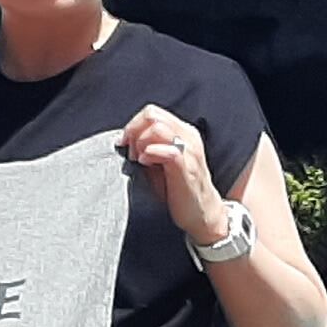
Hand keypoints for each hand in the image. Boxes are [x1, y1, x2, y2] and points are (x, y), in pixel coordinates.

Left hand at [121, 106, 221, 240]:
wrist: (203, 215)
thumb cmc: (178, 188)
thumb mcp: (160, 161)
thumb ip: (147, 145)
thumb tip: (124, 138)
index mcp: (182, 131)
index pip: (152, 112)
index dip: (133, 125)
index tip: (125, 144)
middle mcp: (188, 136)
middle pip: (152, 114)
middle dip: (134, 131)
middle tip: (131, 152)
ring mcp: (190, 151)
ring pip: (158, 128)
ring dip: (140, 142)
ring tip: (139, 159)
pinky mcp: (188, 168)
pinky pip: (168, 151)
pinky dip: (150, 154)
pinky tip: (145, 164)